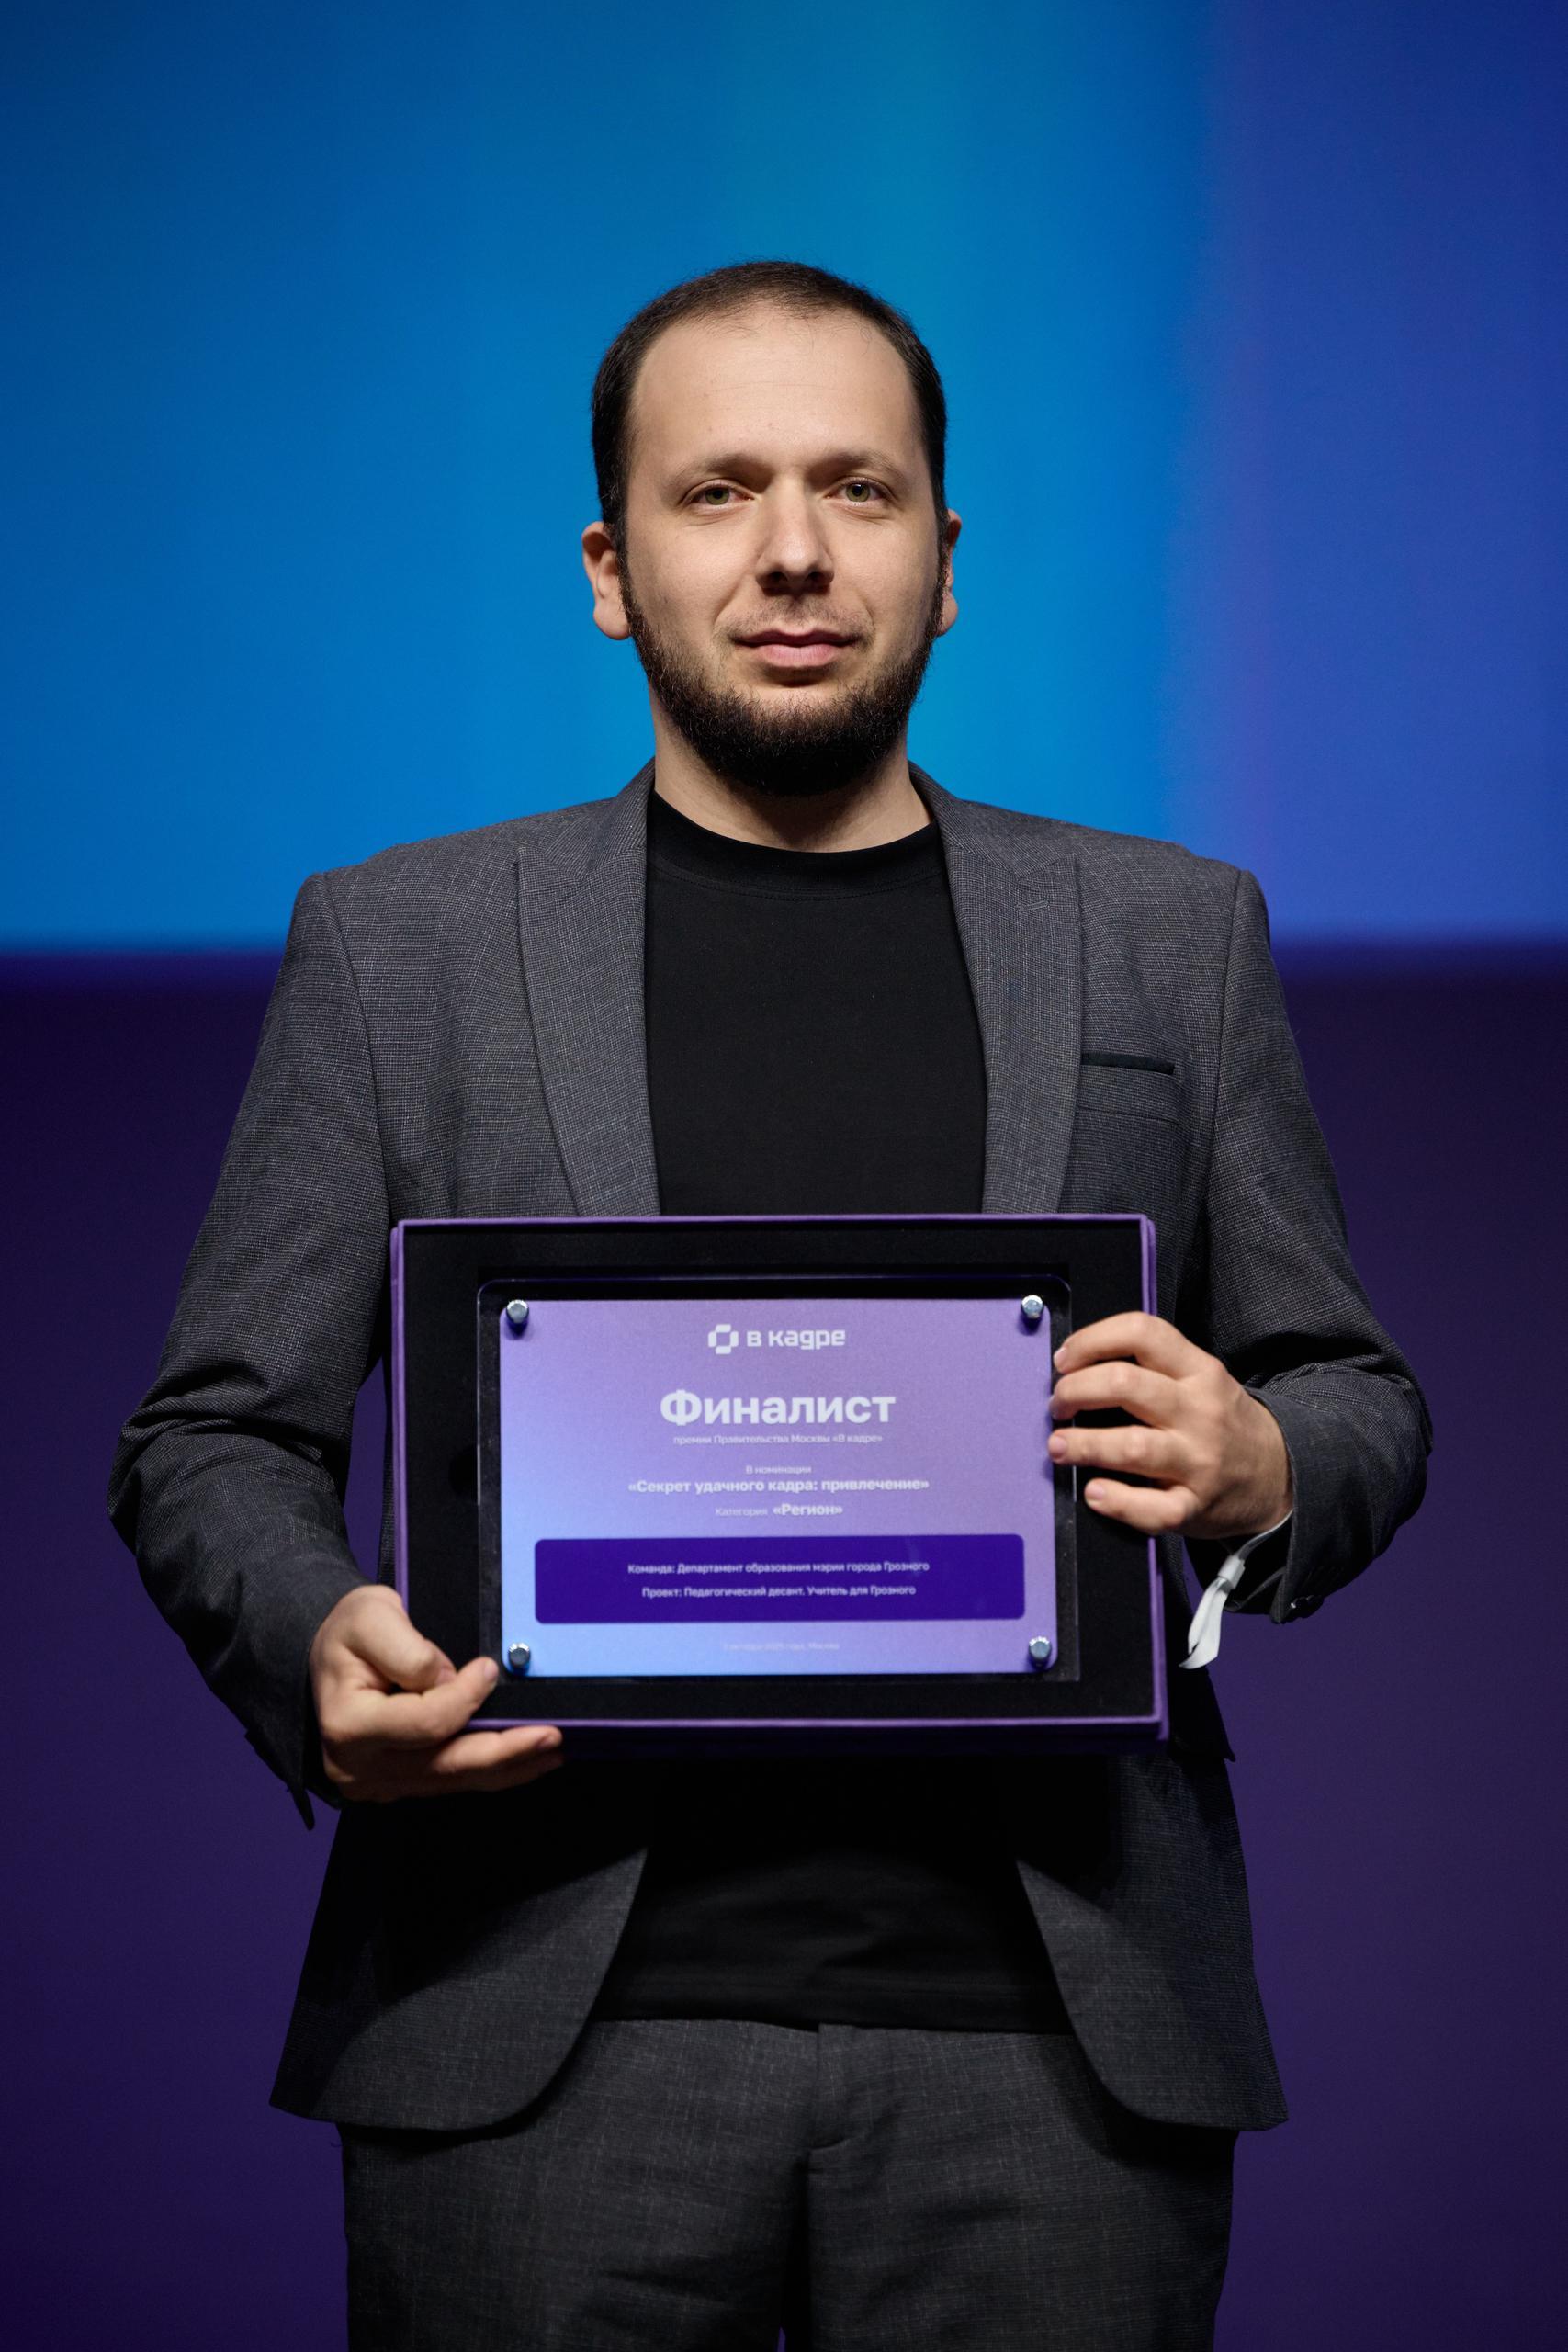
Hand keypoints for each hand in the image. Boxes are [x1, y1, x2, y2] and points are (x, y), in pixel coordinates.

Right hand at [309, 1584, 562, 1802]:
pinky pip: (450, 1782)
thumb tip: (452, 1679)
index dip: (466, 1697)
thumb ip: (408, 1649)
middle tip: (551, 1736)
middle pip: (447, 1764)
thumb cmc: (347, 1634)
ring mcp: (378, 1782)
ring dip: (508, 1766)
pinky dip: (490, 1771)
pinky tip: (524, 1761)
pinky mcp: (398, 1785)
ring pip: (454, 1780)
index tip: (489, 1668)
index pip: (425, 1722)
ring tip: (551, 1750)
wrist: (325, 1657)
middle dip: (505, 1751)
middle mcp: (360, 1765)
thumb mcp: (370, 1616)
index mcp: (348, 1725)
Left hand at [1048, 1312, 1291, 1541]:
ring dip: (1083, 1445)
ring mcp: (1199, 1461)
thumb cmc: (1222, 1423)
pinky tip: (1095, 1493)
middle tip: (1058, 1405)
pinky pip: (1151, 1509)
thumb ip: (1152, 1368)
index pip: (1142, 1333)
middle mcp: (1200, 1412)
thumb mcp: (1201, 1380)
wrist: (1279, 1475)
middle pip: (1125, 1384)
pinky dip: (1116, 1502)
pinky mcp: (1195, 1506)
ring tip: (1059, 1447)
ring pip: (1132, 1447)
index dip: (1091, 1341)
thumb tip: (1076, 1367)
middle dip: (1075, 1391)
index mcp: (1199, 1371)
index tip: (1064, 1360)